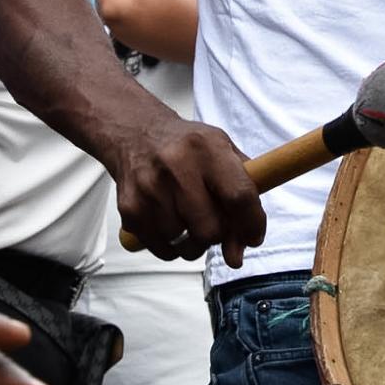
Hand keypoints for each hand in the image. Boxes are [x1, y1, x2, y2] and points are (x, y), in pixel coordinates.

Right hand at [112, 109, 263, 269]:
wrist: (135, 135)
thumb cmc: (186, 146)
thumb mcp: (222, 149)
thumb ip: (244, 191)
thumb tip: (243, 246)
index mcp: (208, 148)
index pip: (239, 196)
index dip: (252, 224)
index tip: (253, 236)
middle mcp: (177, 166)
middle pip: (211, 230)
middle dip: (219, 236)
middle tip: (215, 225)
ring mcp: (150, 189)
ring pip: (186, 244)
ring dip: (195, 242)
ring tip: (190, 219)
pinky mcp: (130, 210)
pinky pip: (164, 250)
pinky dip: (173, 246)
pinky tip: (171, 224)